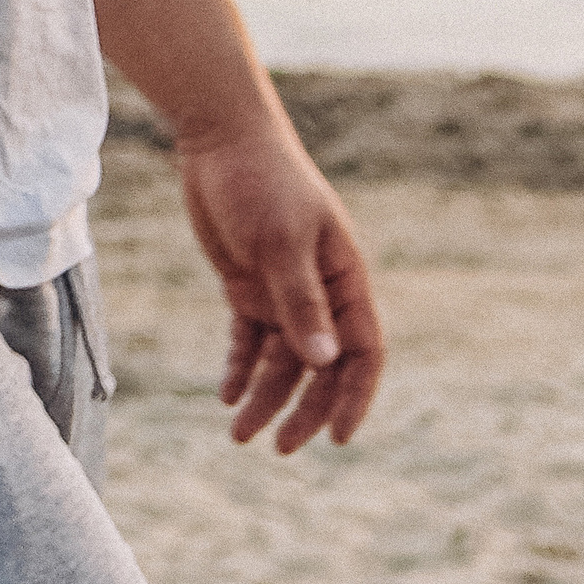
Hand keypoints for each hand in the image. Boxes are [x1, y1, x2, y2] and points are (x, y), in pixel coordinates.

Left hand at [175, 121, 384, 450]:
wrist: (219, 136)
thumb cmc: (262, 181)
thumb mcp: (282, 242)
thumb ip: (302, 302)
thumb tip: (324, 362)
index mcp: (346, 283)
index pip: (363, 353)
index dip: (354, 398)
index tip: (337, 437)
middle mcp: (321, 296)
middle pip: (322, 369)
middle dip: (303, 410)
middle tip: (279, 447)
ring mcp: (284, 294)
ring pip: (281, 362)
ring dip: (264, 398)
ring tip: (239, 433)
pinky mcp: (248, 288)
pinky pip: (249, 342)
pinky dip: (240, 369)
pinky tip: (226, 395)